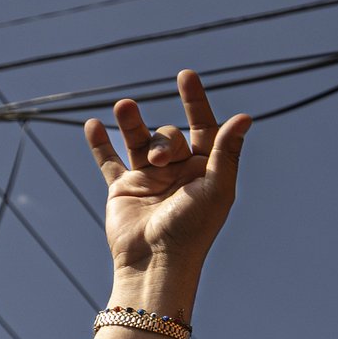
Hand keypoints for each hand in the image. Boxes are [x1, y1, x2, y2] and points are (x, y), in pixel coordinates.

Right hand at [85, 69, 248, 279]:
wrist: (155, 262)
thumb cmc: (192, 229)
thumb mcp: (216, 187)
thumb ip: (226, 151)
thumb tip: (245, 116)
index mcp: (205, 170)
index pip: (202, 126)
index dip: (195, 101)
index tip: (186, 76)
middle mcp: (178, 172)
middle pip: (169, 135)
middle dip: (163, 141)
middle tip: (160, 162)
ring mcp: (149, 179)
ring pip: (138, 139)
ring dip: (130, 123)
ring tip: (123, 106)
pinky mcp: (123, 189)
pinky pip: (109, 160)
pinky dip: (100, 144)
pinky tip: (93, 124)